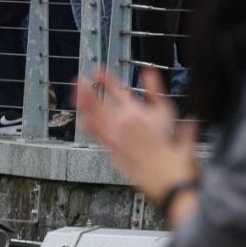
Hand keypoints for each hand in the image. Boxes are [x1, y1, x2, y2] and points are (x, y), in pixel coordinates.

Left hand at [76, 67, 199, 226]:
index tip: (97, 70)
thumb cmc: (171, 147)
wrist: (167, 176)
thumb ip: (155, 90)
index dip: (106, 78)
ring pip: (93, 118)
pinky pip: (96, 137)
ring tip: (74, 96)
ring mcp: (115, 138)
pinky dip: (88, 127)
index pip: (117, 90)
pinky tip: (82, 121)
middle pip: (99, 103)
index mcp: (135, 112)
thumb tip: (149, 72)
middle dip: (86, 90)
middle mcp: (121, 124)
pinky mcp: (113, 152)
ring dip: (83, 106)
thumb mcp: (168, 113)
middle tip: (77, 80)